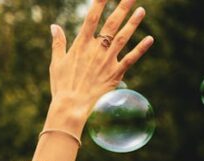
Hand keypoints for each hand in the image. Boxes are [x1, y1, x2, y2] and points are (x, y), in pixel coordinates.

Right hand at [47, 0, 153, 122]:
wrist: (71, 107)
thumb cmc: (61, 86)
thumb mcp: (56, 63)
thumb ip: (57, 43)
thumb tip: (54, 26)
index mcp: (81, 45)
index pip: (92, 17)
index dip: (100, 2)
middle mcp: (96, 49)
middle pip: (111, 23)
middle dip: (122, 7)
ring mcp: (107, 61)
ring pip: (123, 37)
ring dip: (133, 23)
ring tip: (142, 10)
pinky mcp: (115, 73)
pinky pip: (130, 58)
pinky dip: (141, 49)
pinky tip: (150, 38)